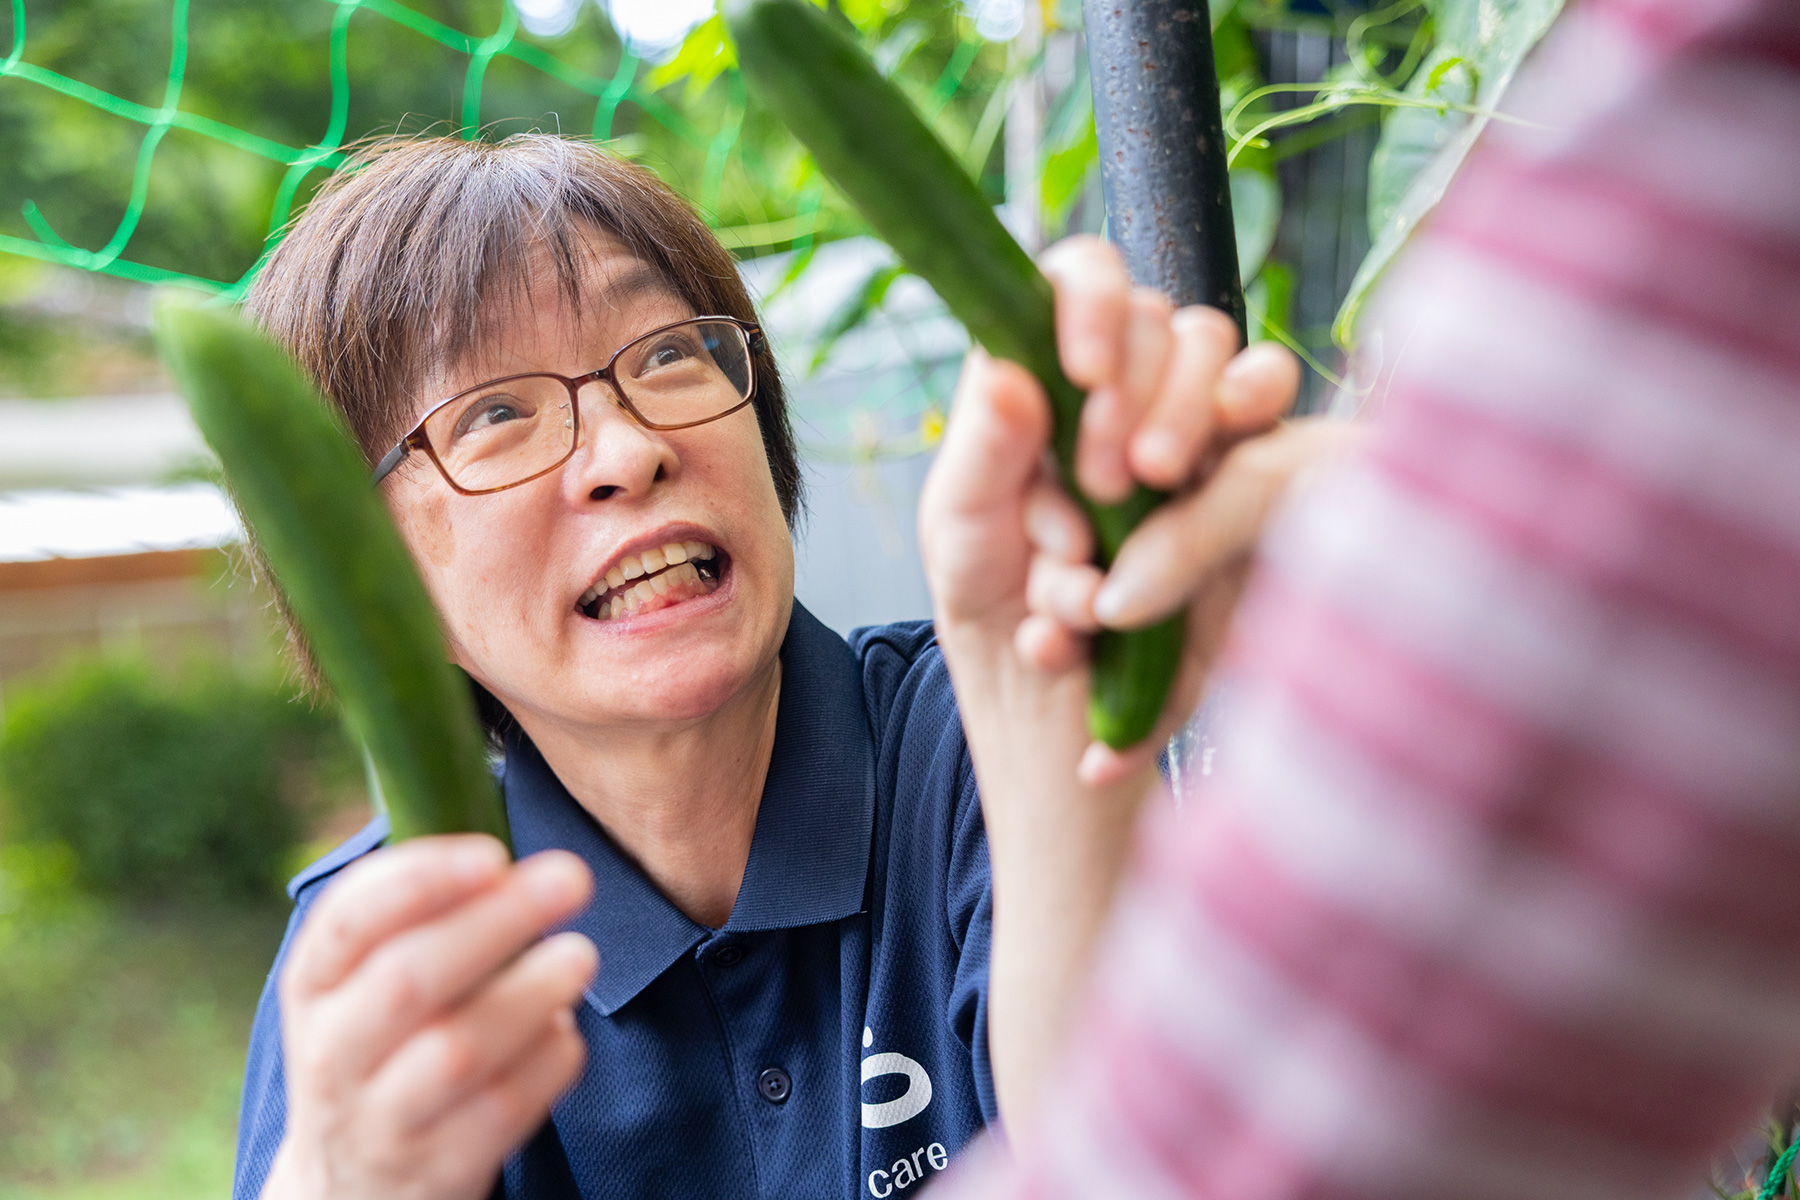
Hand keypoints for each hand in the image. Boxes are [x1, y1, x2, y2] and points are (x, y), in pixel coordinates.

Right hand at [261, 836, 596, 1199]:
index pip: (348, 922)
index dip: (420, 881)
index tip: (493, 853)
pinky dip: (545, 1063)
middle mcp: (333, 1054)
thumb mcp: (366, 982)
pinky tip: (565, 1030)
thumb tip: (509, 847)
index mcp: (315, 986)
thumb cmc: (383, 1045)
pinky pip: (500, 1114)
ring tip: (579, 953)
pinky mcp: (436, 1171)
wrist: (349, 1187)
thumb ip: (422, 914)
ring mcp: (381, 1121)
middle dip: (496, 922)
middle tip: (571, 877)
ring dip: (529, 993)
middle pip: (409, 982)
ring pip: (457, 1053)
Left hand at [921, 235, 1354, 782]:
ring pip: (1229, 370)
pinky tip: (1200, 487)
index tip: (1083, 371)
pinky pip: (1274, 433)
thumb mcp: (965, 535)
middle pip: (1166, 324)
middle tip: (1108, 482)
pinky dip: (1241, 453)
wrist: (1060, 709)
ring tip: (1141, 515)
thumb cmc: (997, 601)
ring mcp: (1198, 433)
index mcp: (1047, 377)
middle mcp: (1129, 391)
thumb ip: (984, 452)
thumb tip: (1009, 372)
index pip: (1082, 280)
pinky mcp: (1248, 486)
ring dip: (1183, 432)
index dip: (1091, 302)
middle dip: (1138, 397)